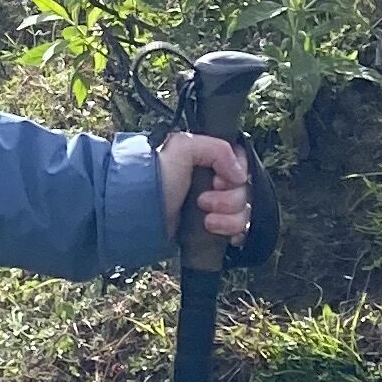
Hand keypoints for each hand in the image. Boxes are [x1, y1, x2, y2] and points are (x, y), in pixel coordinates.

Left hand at [157, 131, 251, 246]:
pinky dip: (233, 232)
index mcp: (207, 159)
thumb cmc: (154, 179)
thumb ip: (217, 148)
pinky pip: (239, 230)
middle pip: (245, 190)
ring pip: (243, 212)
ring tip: (206, 221)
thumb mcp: (182, 148)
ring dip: (228, 219)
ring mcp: (214, 206)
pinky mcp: (212, 228)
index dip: (235, 174)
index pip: (241, 163)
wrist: (137, 216)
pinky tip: (221, 232)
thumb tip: (240, 174)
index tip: (219, 180)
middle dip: (228, 200)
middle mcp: (212, 181)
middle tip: (202, 201)